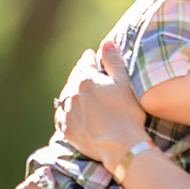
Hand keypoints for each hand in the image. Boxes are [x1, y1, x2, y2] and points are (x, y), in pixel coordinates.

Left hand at [54, 39, 150, 165]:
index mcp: (86, 79)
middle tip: (84, 73)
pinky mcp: (67, 129)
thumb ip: (113, 61)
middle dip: (80, 74)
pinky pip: (61, 116)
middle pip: (74, 79)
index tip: (90, 56)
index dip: (89, 58)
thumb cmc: (128, 113)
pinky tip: (70, 111)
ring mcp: (68, 112)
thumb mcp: (124, 83)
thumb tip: (105, 42)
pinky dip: (65, 111)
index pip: (86, 63)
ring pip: (65, 97)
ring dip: (71, 92)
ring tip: (78, 93)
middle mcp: (72, 94)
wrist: (122, 146)